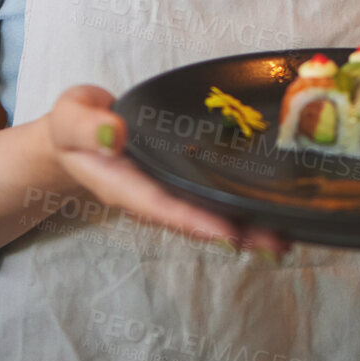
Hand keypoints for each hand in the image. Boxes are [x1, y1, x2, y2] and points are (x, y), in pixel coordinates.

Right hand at [44, 84, 292, 256]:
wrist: (79, 134)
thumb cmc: (76, 125)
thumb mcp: (71, 117)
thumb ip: (88, 126)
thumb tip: (114, 133)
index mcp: (124, 186)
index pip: (163, 207)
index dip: (197, 220)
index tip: (230, 233)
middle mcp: (151, 196)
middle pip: (196, 220)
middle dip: (237, 233)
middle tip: (279, 243)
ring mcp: (167, 192)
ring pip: (209, 214)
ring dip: (247, 227)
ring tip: (288, 237)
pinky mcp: (180, 181)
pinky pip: (211, 197)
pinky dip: (241, 206)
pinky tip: (272, 211)